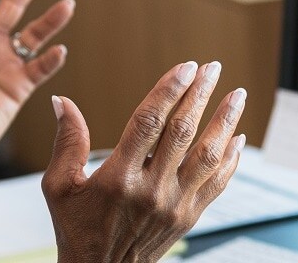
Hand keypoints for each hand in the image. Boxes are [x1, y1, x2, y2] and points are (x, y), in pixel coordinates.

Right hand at [42, 61, 246, 262]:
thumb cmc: (77, 229)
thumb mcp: (59, 187)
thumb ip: (66, 141)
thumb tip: (61, 101)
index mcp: (118, 178)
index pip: (148, 123)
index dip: (169, 91)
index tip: (186, 67)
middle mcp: (151, 190)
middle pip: (182, 132)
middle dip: (200, 95)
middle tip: (213, 68)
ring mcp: (174, 205)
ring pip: (208, 155)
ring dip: (225, 122)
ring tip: (238, 95)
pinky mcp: (189, 217)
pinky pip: (217, 183)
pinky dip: (231, 159)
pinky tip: (238, 137)